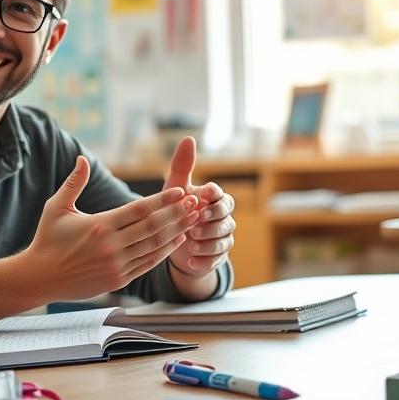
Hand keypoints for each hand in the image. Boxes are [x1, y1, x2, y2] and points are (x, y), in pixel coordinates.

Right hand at [21, 156, 199, 301]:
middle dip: (177, 214)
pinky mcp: (119, 280)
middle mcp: (111, 246)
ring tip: (193, 219)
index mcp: (99, 225)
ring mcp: (117, 265)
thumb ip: (73, 183)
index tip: (181, 191)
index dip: (163, 200)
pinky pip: (148, 263)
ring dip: (177, 231)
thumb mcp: (56, 208)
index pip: (139, 210)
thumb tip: (82, 158)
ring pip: (155, 246)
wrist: (40, 277)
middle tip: (196, 202)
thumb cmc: (47, 239)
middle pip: (153, 227)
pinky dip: (165, 251)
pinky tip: (177, 240)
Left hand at [163, 137, 234, 280]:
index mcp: (215, 199)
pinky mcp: (217, 257)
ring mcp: (222, 238)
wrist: (174, 242)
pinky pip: (216, 260)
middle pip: (225, 218)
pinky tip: (189, 261)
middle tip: (195, 222)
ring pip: (223, 239)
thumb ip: (182, 166)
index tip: (201, 194)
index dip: (212, 195)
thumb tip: (189, 138)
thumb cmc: (175, 209)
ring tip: (190, 243)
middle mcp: (223, 218)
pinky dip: (203, 261)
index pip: (220, 194)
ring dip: (207, 242)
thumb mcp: (175, 188)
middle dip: (211, 220)